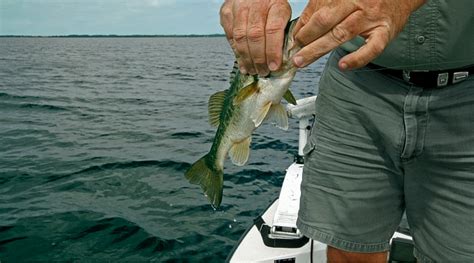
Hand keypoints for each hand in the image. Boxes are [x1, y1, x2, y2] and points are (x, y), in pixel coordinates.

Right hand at [220, 0, 290, 75]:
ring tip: (253, 70)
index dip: (273, 51)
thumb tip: (281, 60)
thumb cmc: (271, 6)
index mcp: (275, 4)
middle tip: (263, 71)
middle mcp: (255, 4)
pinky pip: (230, 37)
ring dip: (247, 58)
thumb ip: (283, 34)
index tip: (274, 66)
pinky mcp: (226, 12)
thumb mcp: (283, 15)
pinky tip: (243, 63)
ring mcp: (238, 7)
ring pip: (241, 38)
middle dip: (259, 59)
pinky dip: (237, 53)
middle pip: (255, 36)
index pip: (273, 30)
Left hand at [292, 0, 426, 69]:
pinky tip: (343, 66)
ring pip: (342, 33)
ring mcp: (371, 18)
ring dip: (319, 49)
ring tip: (303, 61)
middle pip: (326, 21)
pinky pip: (372, 48)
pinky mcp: (385, 32)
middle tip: (293, 54)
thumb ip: (320, 9)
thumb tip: (299, 29)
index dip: (302, 27)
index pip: (317, 11)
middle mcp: (356, 3)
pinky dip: (357, 58)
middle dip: (306, 38)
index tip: (291, 41)